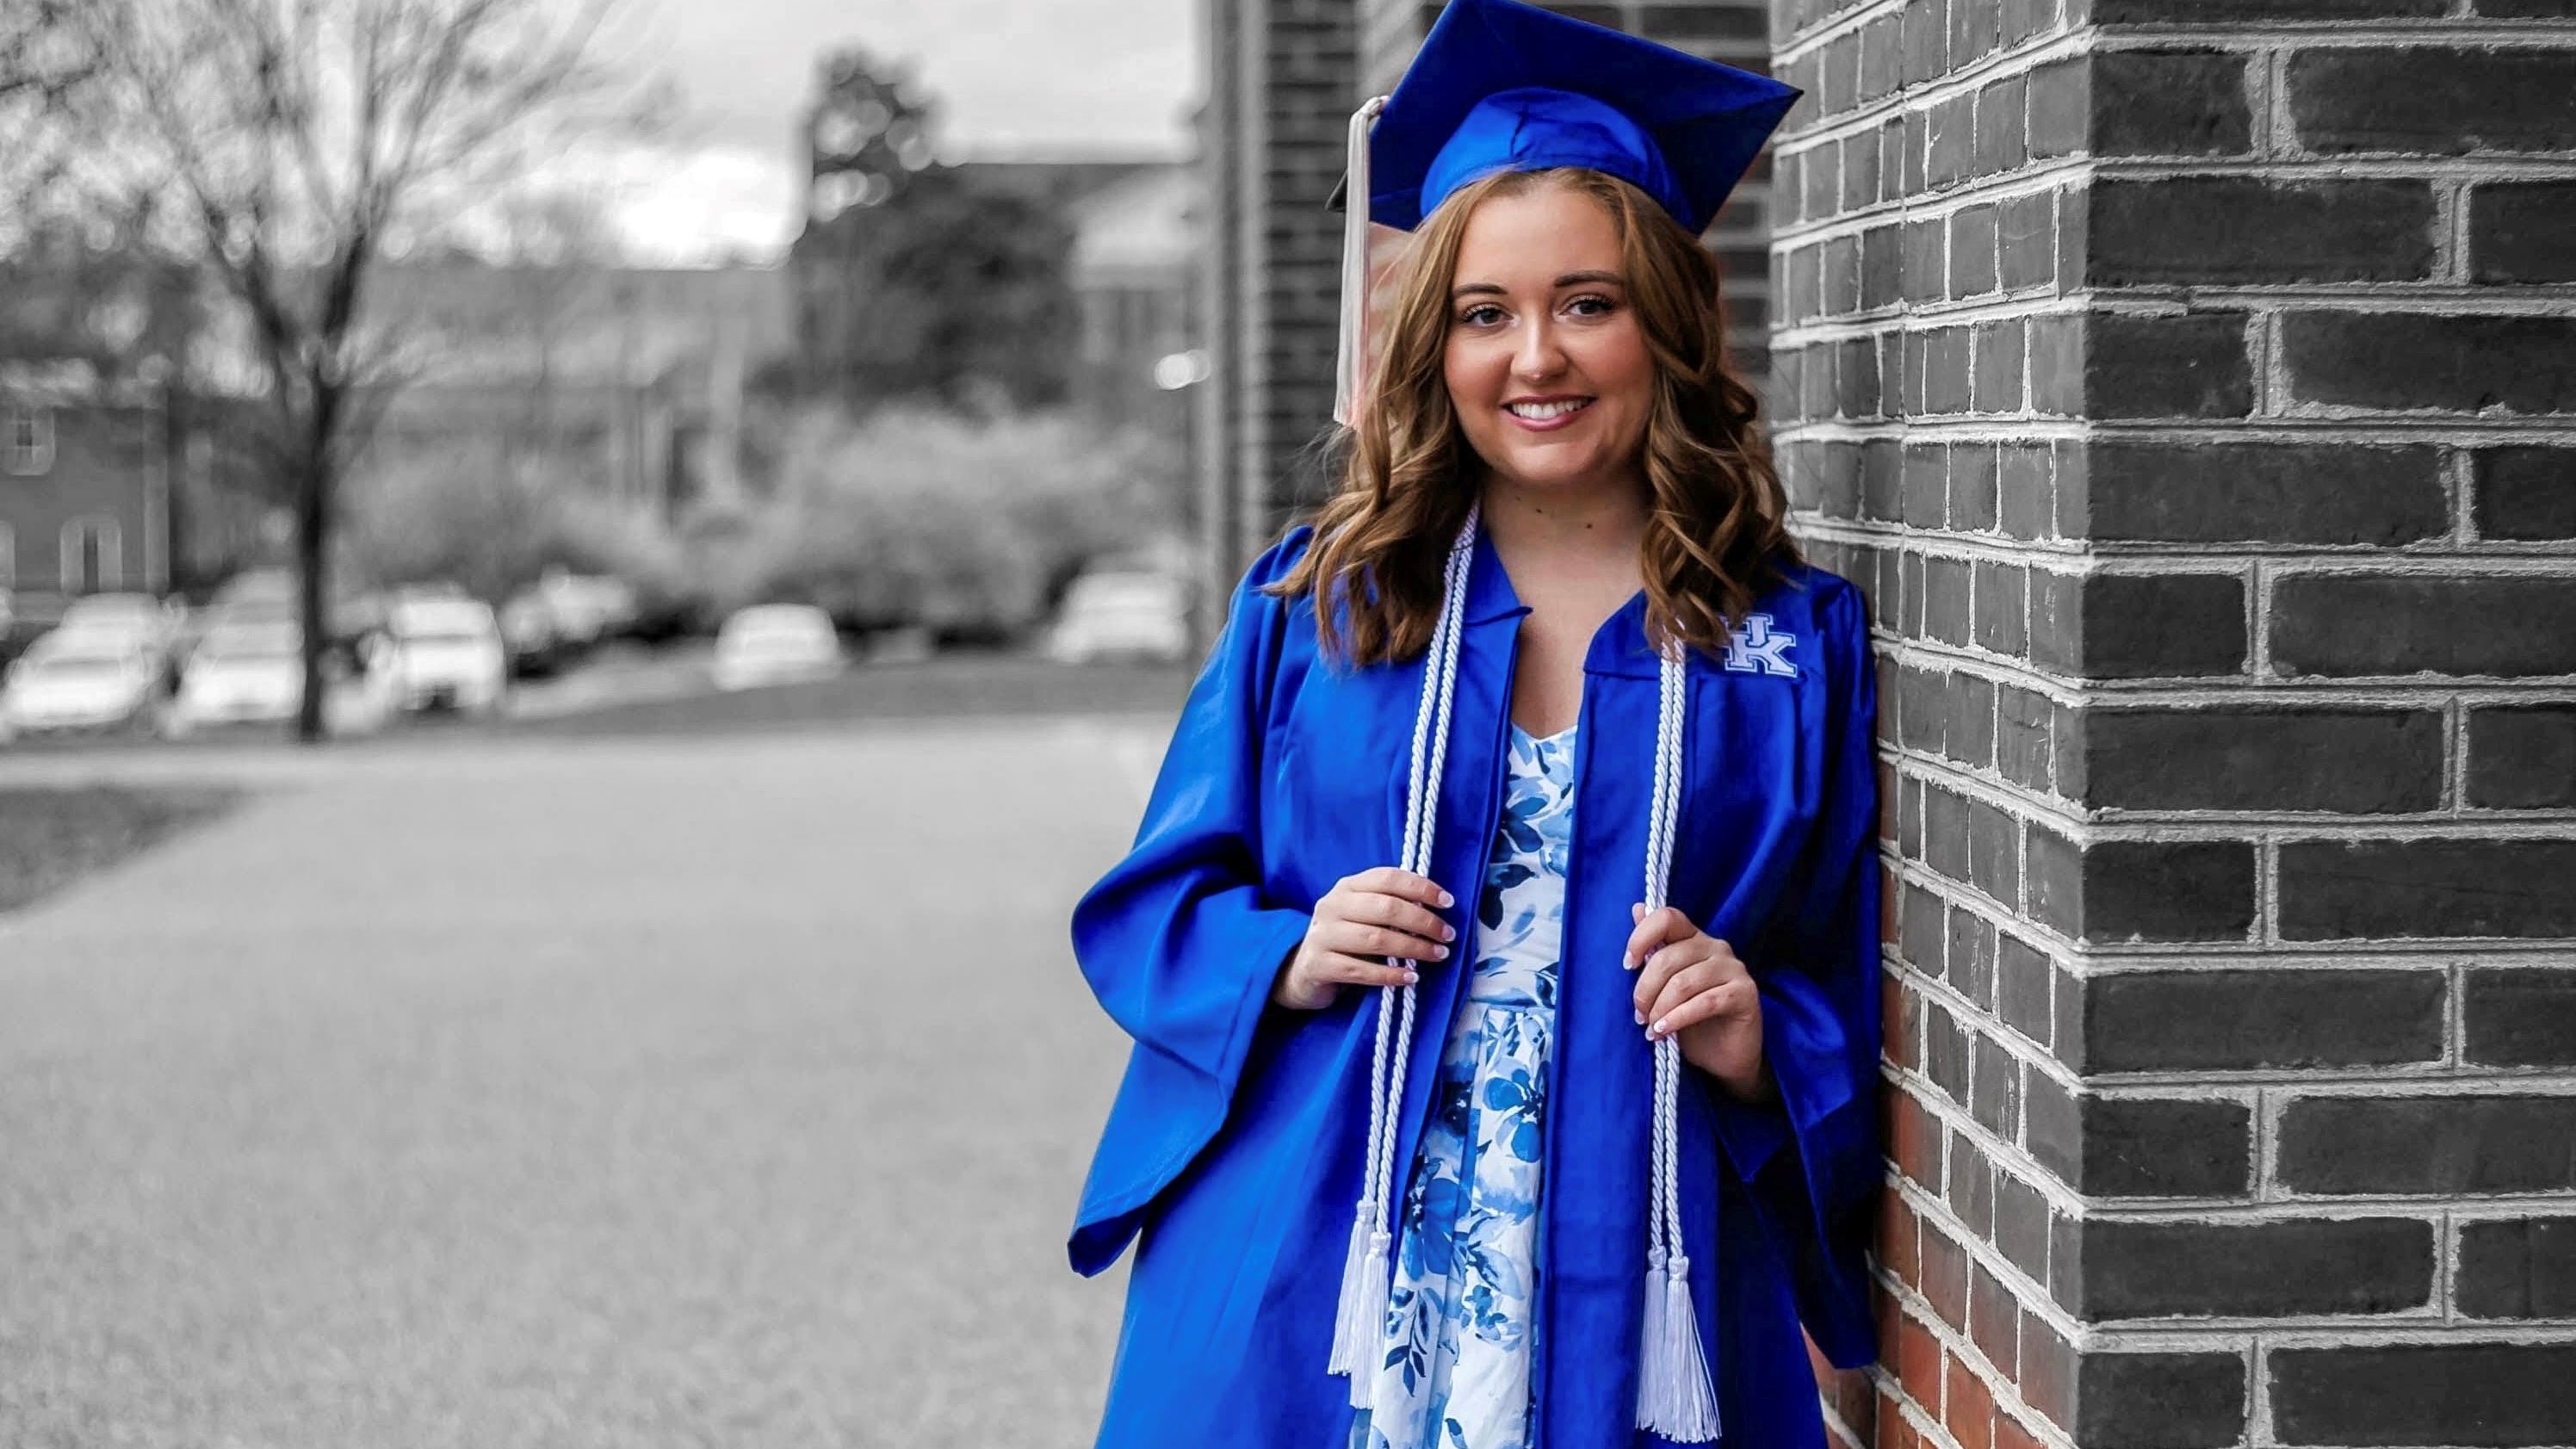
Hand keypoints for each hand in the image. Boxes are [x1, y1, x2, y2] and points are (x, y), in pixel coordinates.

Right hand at [1275, 867, 1456, 1009]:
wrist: (1305, 970)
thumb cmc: (1347, 939)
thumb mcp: (1364, 914)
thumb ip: (1390, 906)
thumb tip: (1436, 909)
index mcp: (1347, 886)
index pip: (1388, 878)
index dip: (1421, 888)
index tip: (1448, 903)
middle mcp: (1332, 906)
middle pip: (1385, 908)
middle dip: (1423, 922)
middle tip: (1447, 935)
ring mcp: (1323, 935)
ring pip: (1375, 939)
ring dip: (1413, 948)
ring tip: (1438, 955)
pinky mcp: (1319, 965)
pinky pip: (1360, 971)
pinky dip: (1389, 975)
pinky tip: (1411, 977)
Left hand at [1626, 904, 1772, 1102]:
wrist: (1724, 1057)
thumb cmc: (1691, 1020)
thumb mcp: (1665, 986)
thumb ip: (1654, 951)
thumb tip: (1637, 908)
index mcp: (1694, 938)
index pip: (1667, 917)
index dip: (1641, 936)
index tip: (1628, 965)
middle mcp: (1716, 947)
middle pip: (1669, 957)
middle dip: (1645, 989)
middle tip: (1638, 1014)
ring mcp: (1734, 969)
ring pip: (1684, 982)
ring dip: (1660, 1008)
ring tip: (1651, 1027)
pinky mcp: (1745, 993)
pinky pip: (1704, 1002)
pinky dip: (1678, 1018)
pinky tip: (1665, 1031)